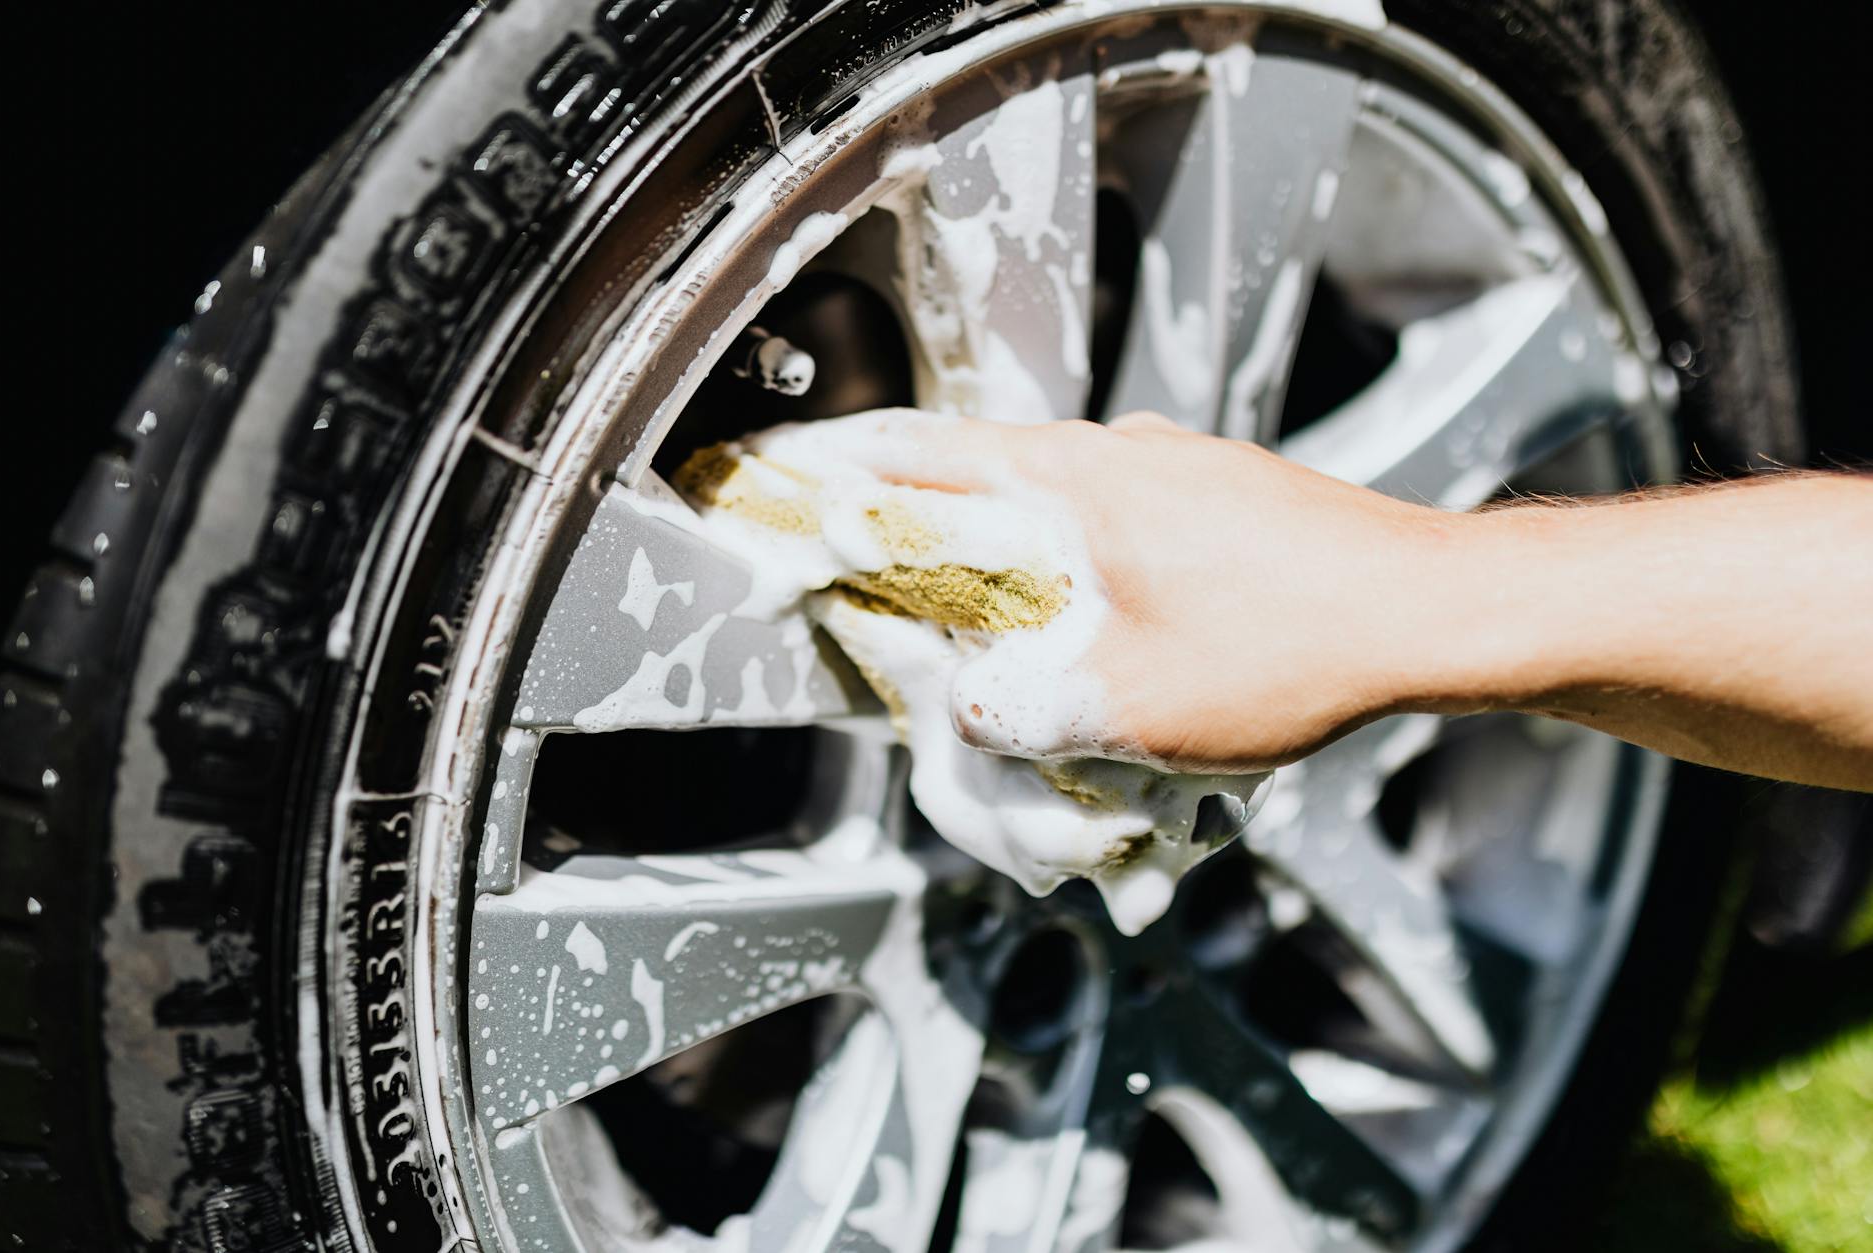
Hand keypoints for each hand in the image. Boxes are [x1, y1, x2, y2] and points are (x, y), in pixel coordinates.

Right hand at [812, 409, 1445, 772]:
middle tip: (869, 553)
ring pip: (1054, 493)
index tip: (785, 475)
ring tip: (984, 602)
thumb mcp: (1131, 707)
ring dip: (1008, 539)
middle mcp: (1120, 454)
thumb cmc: (1296, 645)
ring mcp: (1175, 465)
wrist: (1433, 611)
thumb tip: (970, 711)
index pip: (924, 458)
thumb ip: (1027, 710)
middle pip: (982, 468)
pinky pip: (1115, 511)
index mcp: (1076, 484)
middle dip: (918, 511)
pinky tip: (1096, 611)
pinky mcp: (1219, 494)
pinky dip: (1078, 552)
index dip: (842, 470)